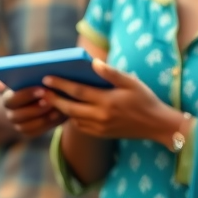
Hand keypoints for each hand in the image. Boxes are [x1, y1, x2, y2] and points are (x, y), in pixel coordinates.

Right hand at [0, 80, 65, 138]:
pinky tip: (59, 116)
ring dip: (43, 118)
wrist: (37, 100)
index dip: (26, 95)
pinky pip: (37, 132)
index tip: (42, 89)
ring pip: (27, 126)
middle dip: (36, 108)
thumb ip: (25, 78)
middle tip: (51, 101)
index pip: (12, 99)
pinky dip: (49, 125)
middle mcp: (10, 113)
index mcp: (8, 99)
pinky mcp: (29, 133)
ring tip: (58, 109)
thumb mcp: (30, 80)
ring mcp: (19, 125)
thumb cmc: (35, 85)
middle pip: (18, 115)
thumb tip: (3, 83)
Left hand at [41, 59, 173, 139]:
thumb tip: (93, 63)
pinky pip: (81, 127)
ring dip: (60, 110)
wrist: (157, 125)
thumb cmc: (145, 99)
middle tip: (40, 91)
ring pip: (73, 119)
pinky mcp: (102, 134)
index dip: (60, 84)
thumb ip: (111, 73)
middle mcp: (101, 116)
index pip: (77, 91)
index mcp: (107, 101)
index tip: (46, 78)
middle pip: (69, 108)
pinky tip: (66, 110)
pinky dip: (71, 118)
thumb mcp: (131, 82)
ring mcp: (101, 127)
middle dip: (53, 99)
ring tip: (49, 100)